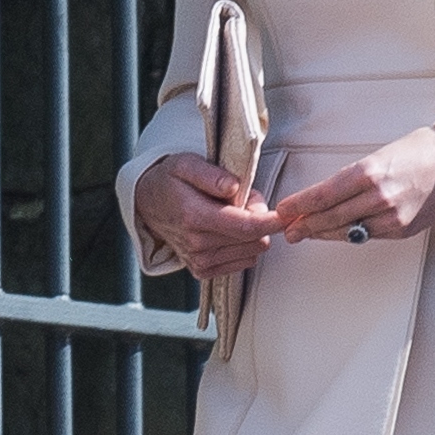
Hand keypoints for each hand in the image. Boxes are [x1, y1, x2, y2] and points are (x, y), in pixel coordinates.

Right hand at [133, 154, 283, 278]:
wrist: (146, 204)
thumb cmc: (169, 181)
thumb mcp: (185, 164)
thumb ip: (211, 174)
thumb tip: (234, 187)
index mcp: (195, 216)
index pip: (248, 226)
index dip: (274, 221)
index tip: (287, 214)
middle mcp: (197, 244)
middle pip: (256, 240)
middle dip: (259, 220)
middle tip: (242, 202)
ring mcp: (199, 261)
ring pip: (253, 252)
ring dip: (251, 234)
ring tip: (231, 215)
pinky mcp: (203, 270)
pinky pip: (243, 262)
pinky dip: (243, 246)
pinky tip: (227, 232)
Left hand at [274, 125, 434, 244]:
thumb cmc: (416, 153)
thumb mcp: (377, 156)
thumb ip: (351, 179)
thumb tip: (321, 196)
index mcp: (368, 172)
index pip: (322, 195)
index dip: (298, 206)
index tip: (282, 210)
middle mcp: (378, 197)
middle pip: (329, 217)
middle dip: (303, 225)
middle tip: (287, 229)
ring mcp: (391, 217)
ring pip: (346, 231)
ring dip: (322, 233)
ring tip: (304, 233)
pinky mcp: (401, 230)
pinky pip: (366, 235)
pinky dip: (348, 234)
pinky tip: (335, 232)